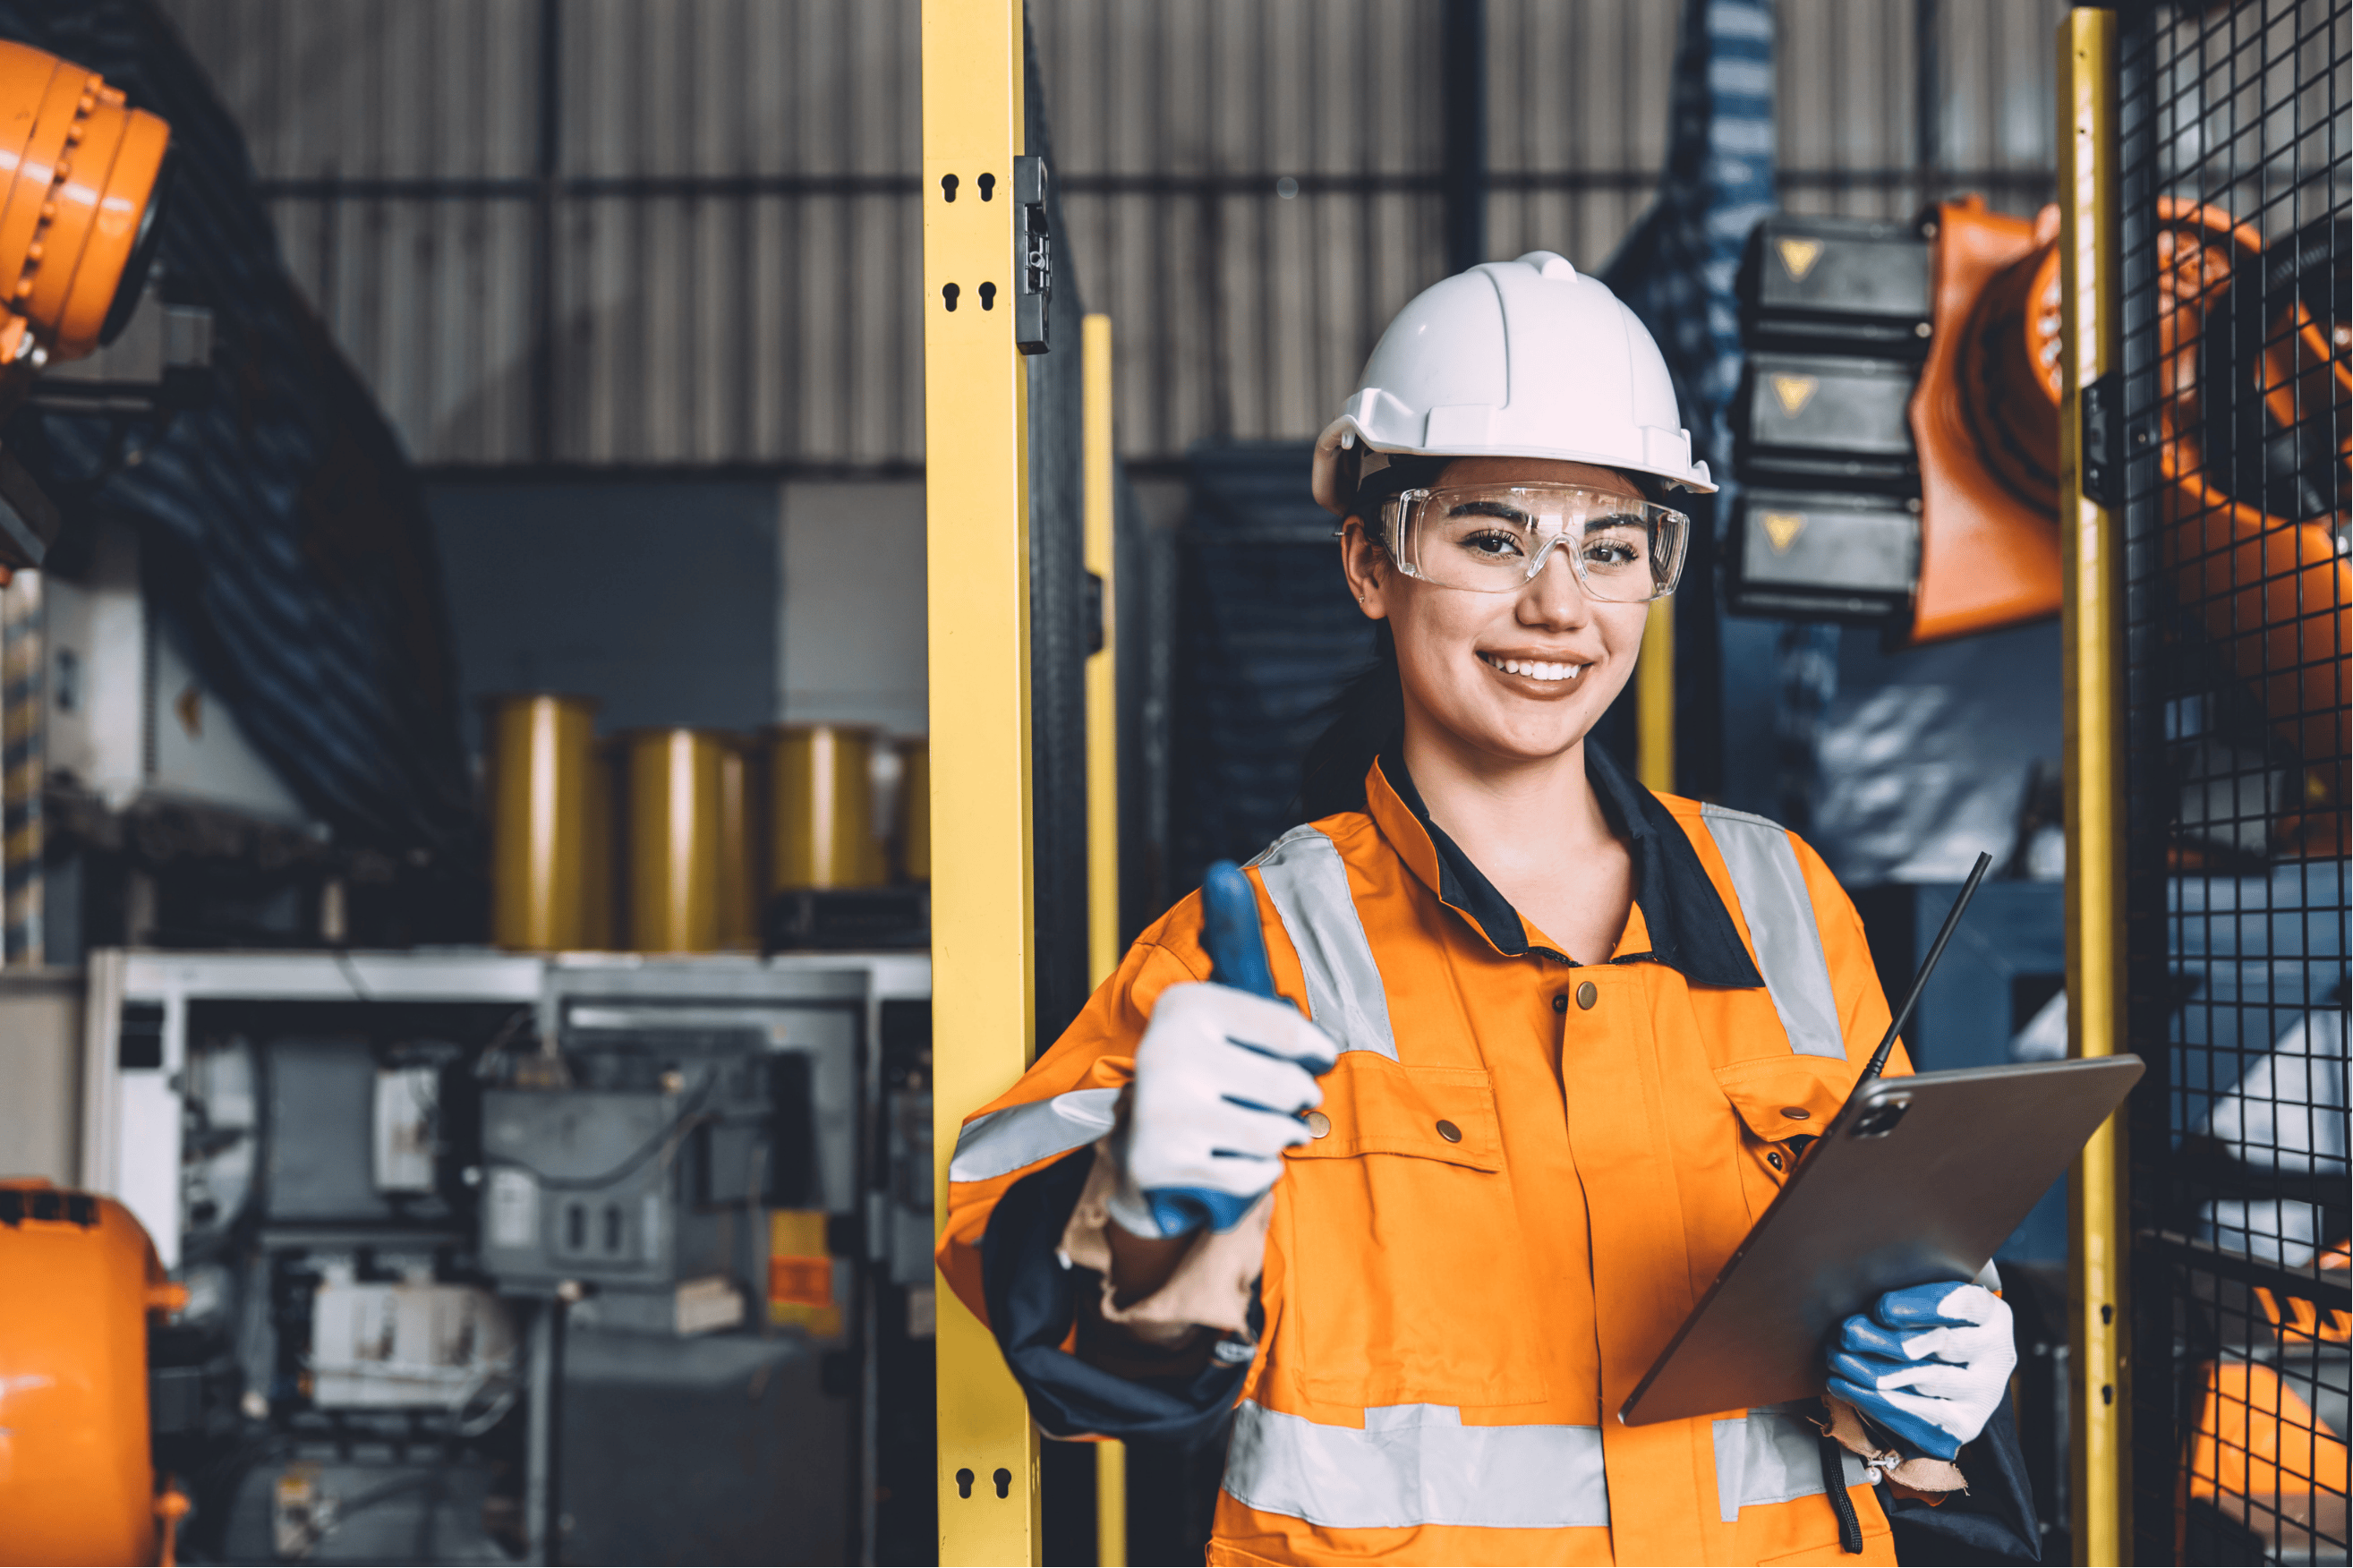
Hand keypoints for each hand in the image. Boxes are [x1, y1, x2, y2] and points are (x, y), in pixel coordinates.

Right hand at [1105, 982, 1335, 1238]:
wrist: (1130, 1137)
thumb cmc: (1196, 1071)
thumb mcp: (1217, 1025)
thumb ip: (1268, 1024)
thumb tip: (1325, 1053)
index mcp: (1184, 1006)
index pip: (1286, 1031)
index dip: (1318, 1050)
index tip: (1324, 1059)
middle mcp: (1167, 1052)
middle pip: (1284, 1086)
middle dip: (1304, 1097)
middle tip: (1303, 1101)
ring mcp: (1161, 1110)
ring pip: (1270, 1133)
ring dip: (1288, 1135)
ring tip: (1286, 1130)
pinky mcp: (1160, 1161)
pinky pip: (1247, 1174)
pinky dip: (1263, 1170)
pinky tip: (1257, 1160)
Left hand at [1826, 1281, 2015, 1460]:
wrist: (1952, 1376)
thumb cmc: (1928, 1327)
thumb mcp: (1926, 1304)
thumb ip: (1907, 1299)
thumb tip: (1865, 1309)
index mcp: (1992, 1315)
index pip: (1965, 1304)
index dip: (1924, 1306)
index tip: (1882, 1309)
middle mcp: (1997, 1355)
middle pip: (1941, 1343)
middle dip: (1885, 1339)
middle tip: (1846, 1334)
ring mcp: (1984, 1395)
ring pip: (1924, 1380)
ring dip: (1872, 1371)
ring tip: (1838, 1360)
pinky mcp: (1965, 1426)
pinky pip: (1916, 1416)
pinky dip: (1873, 1401)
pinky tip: (1845, 1387)